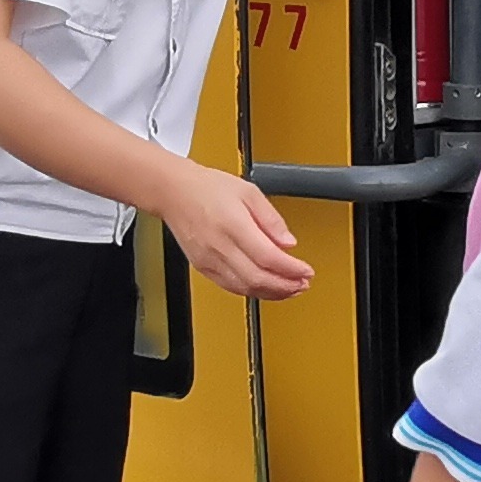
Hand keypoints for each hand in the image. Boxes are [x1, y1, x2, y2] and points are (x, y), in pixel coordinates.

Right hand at [161, 164, 312, 300]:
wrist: (173, 192)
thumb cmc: (207, 188)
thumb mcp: (248, 192)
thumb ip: (271, 219)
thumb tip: (289, 242)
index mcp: (233, 224)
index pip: (268, 257)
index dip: (291, 269)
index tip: (307, 271)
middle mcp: (219, 246)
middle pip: (258, 278)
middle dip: (285, 286)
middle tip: (303, 284)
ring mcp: (209, 260)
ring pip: (244, 288)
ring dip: (271, 293)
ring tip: (290, 289)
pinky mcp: (203, 268)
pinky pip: (231, 287)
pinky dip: (252, 291)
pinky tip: (266, 288)